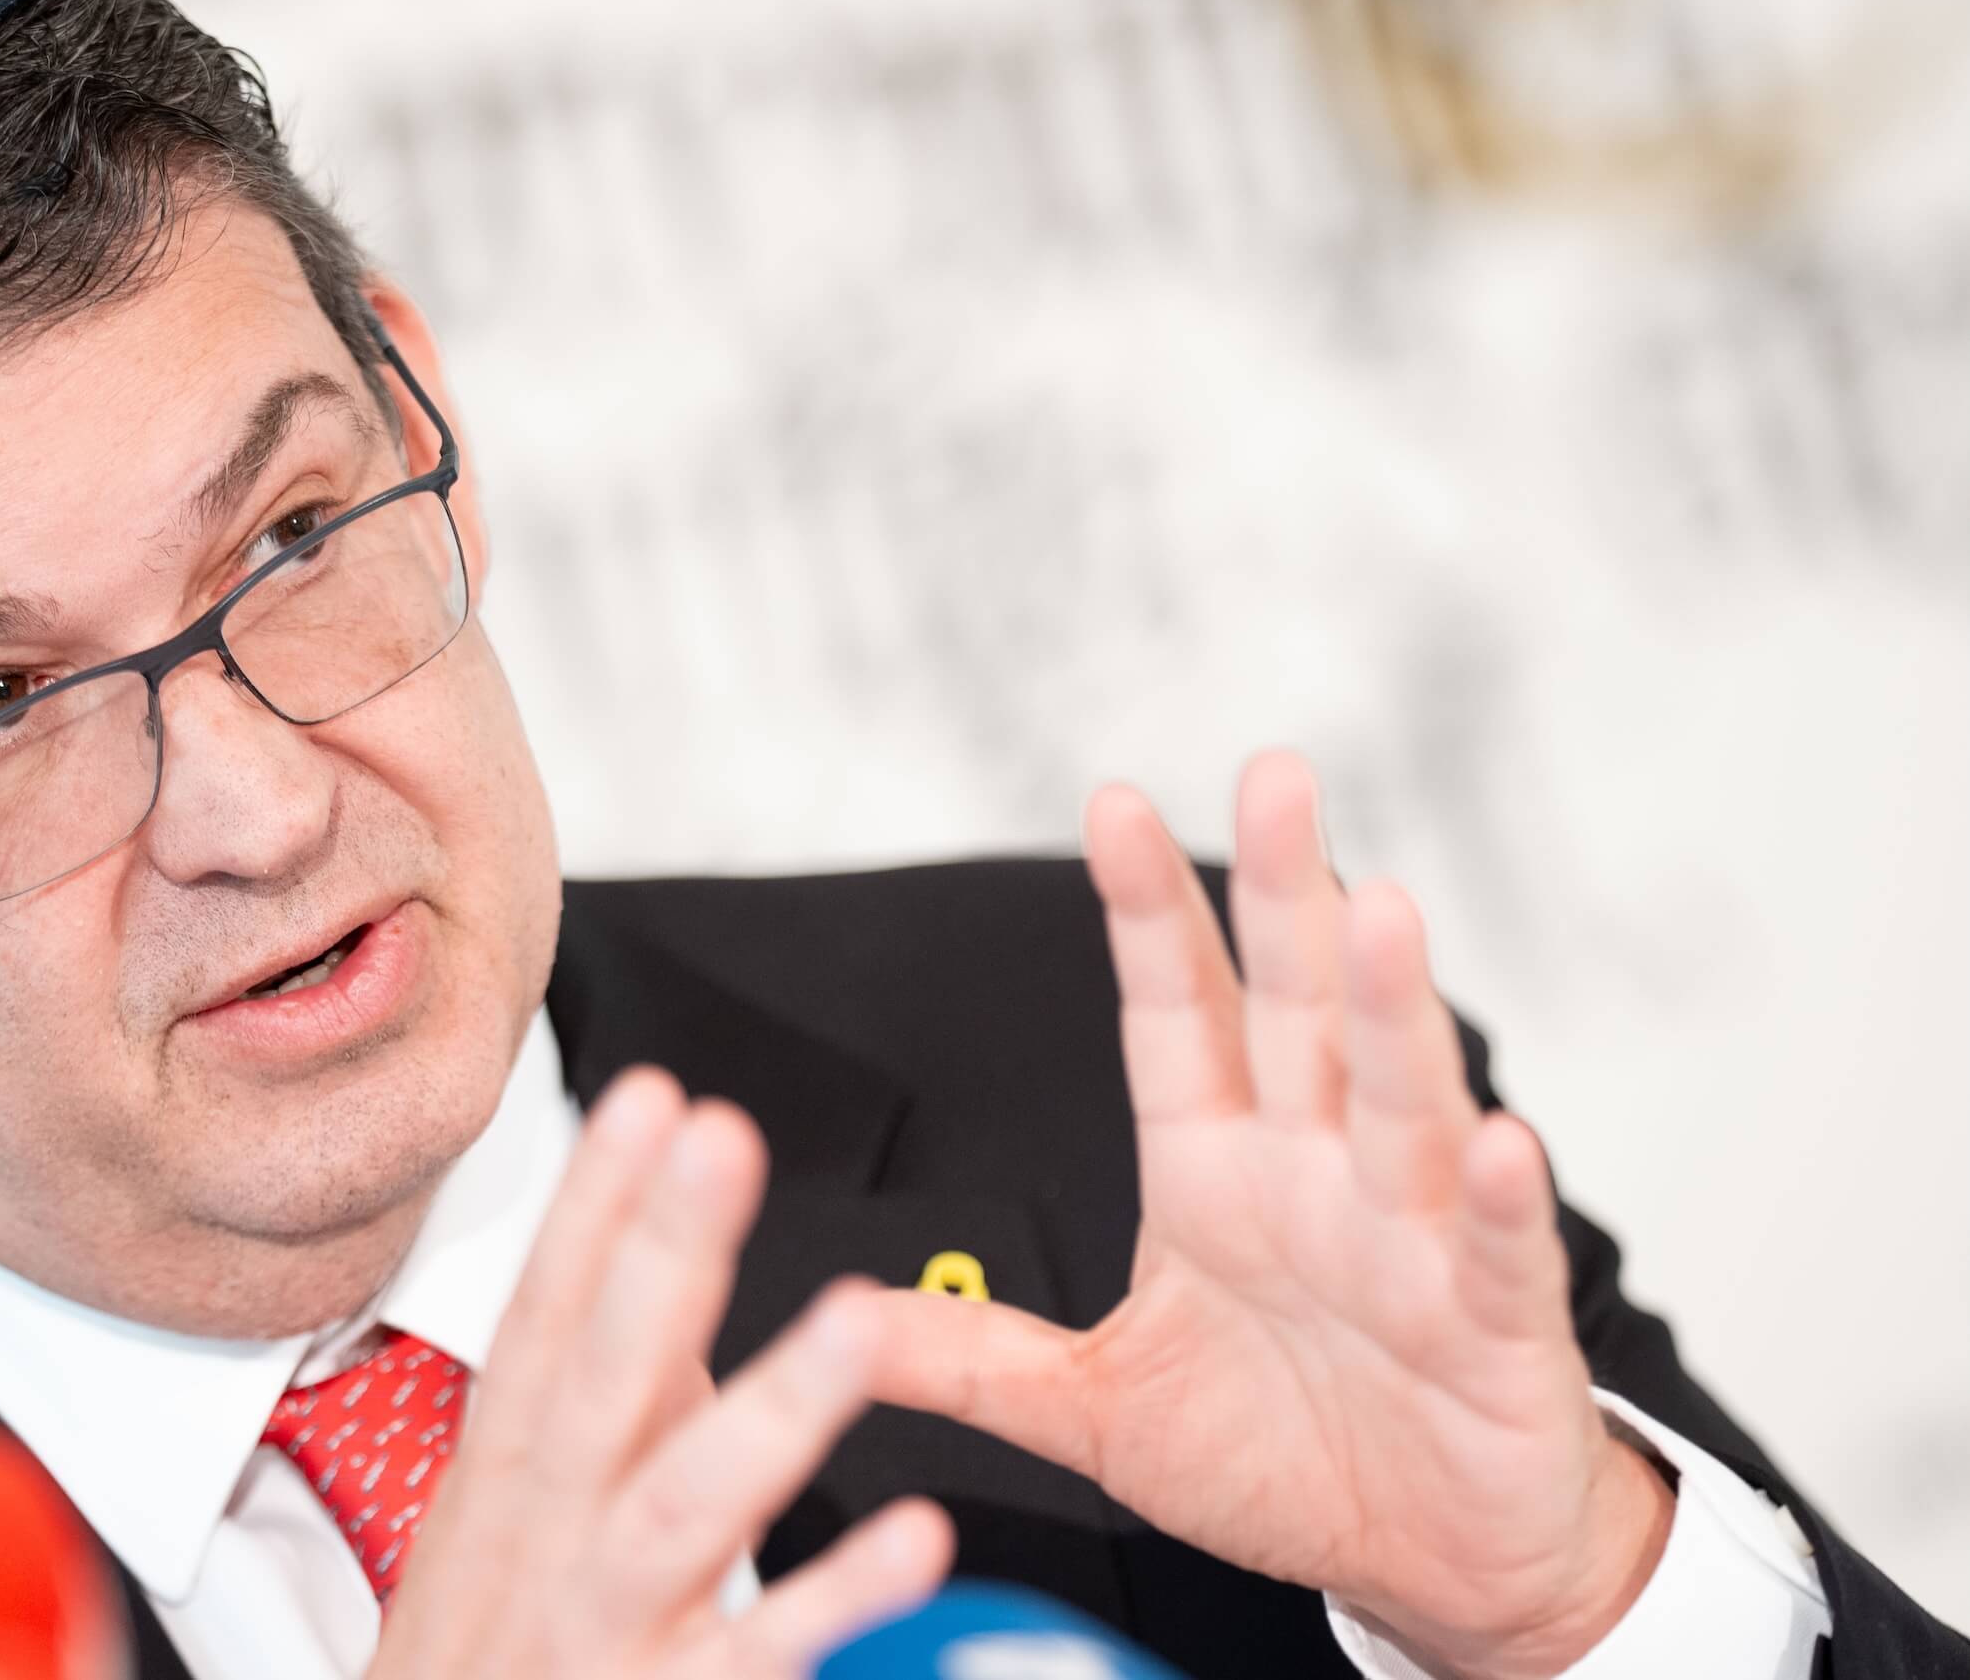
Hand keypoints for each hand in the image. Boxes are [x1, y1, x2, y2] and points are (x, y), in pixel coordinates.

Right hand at [371, 1068, 954, 1679]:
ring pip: (684, 1508)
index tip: (649, 1096)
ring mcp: (603, 1628)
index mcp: (507, 1482)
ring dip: (770, 1410)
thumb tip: (658, 1277)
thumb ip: (589, 1410)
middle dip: (663, 1253)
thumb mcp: (502, 1531)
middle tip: (724, 1139)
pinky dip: (836, 1598)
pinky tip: (917, 1537)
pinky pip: (760, 1655)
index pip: (545, 1318)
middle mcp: (547, 1542)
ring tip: (857, 1320)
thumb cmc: (483, 1668)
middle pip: (603, 1378)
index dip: (592, 1205)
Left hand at [865, 752, 1671, 1679]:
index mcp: (1215, 1170)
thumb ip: (977, 1361)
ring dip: (1391, 1007)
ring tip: (1379, 910)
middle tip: (1270, 779)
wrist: (1427, 1558)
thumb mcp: (1096, 1411)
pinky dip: (1495, 1199)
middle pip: (1294, 1012)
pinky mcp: (1497, 1323)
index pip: (1174, 1016)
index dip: (1147, 918)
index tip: (1107, 805)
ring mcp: (1412, 1238)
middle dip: (1280, 898)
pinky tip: (1493, 1139)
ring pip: (1399, 1100)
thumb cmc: (1280, 1462)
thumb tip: (840, 1322)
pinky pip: (1494, 1250)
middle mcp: (1315, 1174)